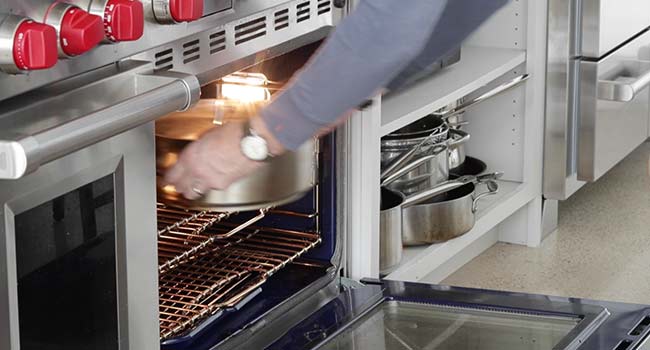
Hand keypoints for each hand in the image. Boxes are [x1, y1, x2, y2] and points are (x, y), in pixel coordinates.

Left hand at [164, 116, 283, 199]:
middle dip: (179, 186)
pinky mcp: (224, 185)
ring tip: (196, 185)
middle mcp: (197, 171)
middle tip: (179, 184)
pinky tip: (216, 179)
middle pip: (181, 188)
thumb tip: (195, 153)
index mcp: (190, 156)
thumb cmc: (233, 133)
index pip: (172, 175)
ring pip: (195, 193)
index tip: (167, 179)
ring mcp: (210, 181)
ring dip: (193, 190)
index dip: (168, 179)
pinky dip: (212, 186)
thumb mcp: (207, 137)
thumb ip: (197, 149)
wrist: (252, 141)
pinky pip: (213, 189)